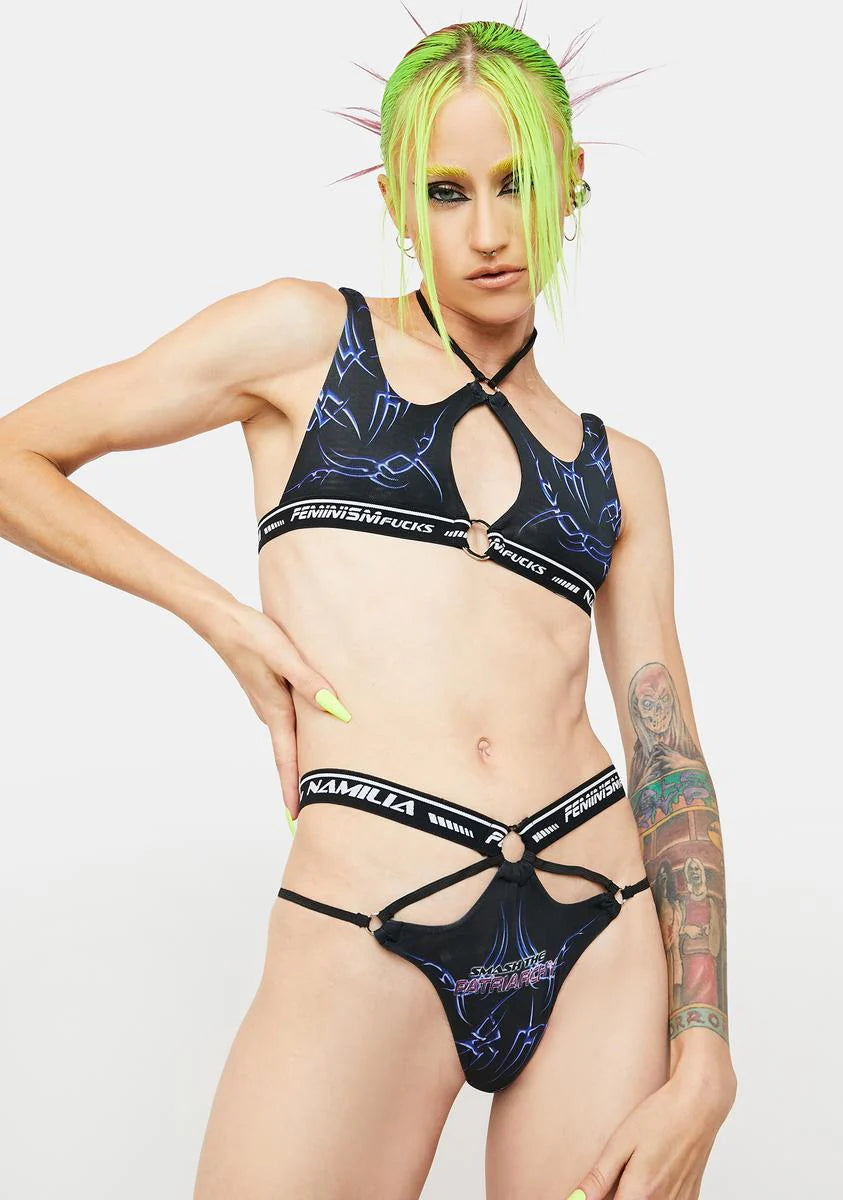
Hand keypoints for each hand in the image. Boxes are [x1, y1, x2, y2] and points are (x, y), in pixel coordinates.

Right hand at [201, 600, 350, 819]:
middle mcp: (271, 712)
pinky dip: (300, 738)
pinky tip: (313, 734)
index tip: (296, 822)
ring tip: (316, 783)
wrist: (217, 617)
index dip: (293, 792)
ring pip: (289, 740)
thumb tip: (337, 709)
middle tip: (310, 817)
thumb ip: (309, 681)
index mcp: (275, 710)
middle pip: (289, 757)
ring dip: (299, 763)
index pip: (287, 761)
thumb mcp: (282, 655)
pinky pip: (289, 721)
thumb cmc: (249, 633)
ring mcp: (268, 702)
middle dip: (299, 787)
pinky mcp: (269, 689)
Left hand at [563, 1066, 736, 1199]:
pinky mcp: (691, 1199)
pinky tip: (651, 1176)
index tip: (596, 1190)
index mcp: (641, 1194)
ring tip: (632, 1172)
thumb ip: (598, 1178)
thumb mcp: (620, 1143)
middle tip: (616, 1175)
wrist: (698, 1106)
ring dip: (636, 1196)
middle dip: (617, 1196)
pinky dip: (654, 1196)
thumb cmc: (660, 1118)